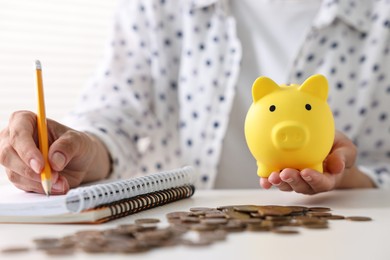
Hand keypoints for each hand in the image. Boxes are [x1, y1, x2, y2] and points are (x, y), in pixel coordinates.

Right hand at [0, 111, 110, 194]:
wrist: (79, 161)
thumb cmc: (75, 144)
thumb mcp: (78, 140)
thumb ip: (67, 146)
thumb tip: (54, 161)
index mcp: (26, 120)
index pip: (18, 132)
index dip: (27, 150)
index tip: (40, 165)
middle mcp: (13, 138)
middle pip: (7, 155)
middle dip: (30, 170)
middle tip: (53, 177)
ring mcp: (14, 158)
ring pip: (14, 173)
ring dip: (38, 182)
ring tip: (61, 182)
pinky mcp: (18, 175)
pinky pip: (23, 185)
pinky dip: (40, 188)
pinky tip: (57, 186)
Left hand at [259, 130, 375, 193]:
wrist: (324, 146)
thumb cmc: (336, 148)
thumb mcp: (345, 148)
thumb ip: (344, 156)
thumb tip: (338, 166)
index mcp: (327, 178)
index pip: (322, 183)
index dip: (314, 179)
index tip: (306, 172)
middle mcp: (309, 183)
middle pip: (301, 186)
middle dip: (292, 181)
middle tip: (285, 173)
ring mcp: (295, 180)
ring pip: (286, 185)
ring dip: (279, 182)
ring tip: (272, 176)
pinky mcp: (283, 175)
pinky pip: (275, 179)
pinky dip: (268, 180)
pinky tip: (263, 179)